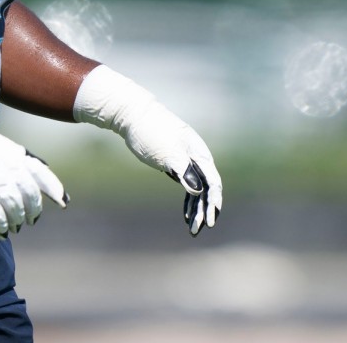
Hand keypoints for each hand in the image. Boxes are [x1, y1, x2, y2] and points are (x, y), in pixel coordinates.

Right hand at [0, 128, 67, 236]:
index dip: (53, 188)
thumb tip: (42, 171)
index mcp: (7, 149)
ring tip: (15, 226)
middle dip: (33, 209)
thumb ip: (16, 157)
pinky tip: (1, 231)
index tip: (63, 203)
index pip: (38, 169)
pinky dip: (0, 224)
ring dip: (16, 219)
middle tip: (32, 220)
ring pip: (11, 203)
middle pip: (26, 190)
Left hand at [74, 65, 222, 235]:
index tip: (211, 220)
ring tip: (193, 230)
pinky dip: (189, 200)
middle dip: (205, 210)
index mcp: (199, 152)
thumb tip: (199, 190)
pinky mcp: (176, 163)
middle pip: (207, 188)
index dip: (214, 202)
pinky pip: (188, 185)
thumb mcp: (166, 152)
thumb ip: (184, 170)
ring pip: (198, 189)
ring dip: (197, 209)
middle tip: (198, 230)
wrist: (132, 115)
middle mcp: (197, 157)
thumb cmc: (150, 131)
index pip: (213, 181)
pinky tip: (186, 215)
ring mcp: (187, 160)